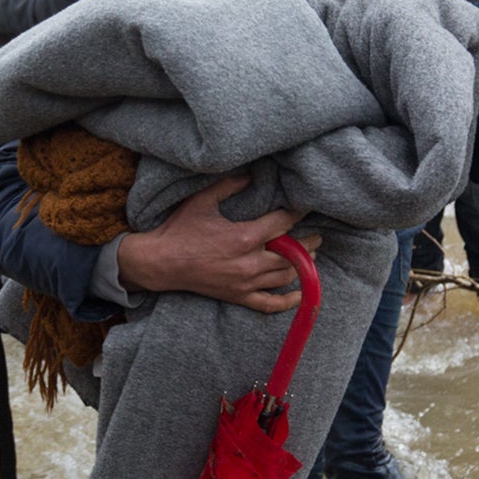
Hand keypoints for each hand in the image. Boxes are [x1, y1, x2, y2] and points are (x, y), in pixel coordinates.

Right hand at [117, 176, 321, 313]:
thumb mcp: (202, 200)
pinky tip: (299, 295)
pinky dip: (287, 301)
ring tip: (310, 257)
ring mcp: (245, 282)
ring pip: (284, 277)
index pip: (282, 225)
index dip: (297, 215)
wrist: (160, 263)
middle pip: (291, 254)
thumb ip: (229, 186)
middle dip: (308, 245)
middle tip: (317, 236)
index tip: (306, 209)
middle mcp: (249, 262)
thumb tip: (251, 175)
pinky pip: (269, 303)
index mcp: (243, 237)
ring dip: (302, 267)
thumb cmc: (180, 229)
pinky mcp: (238, 296)